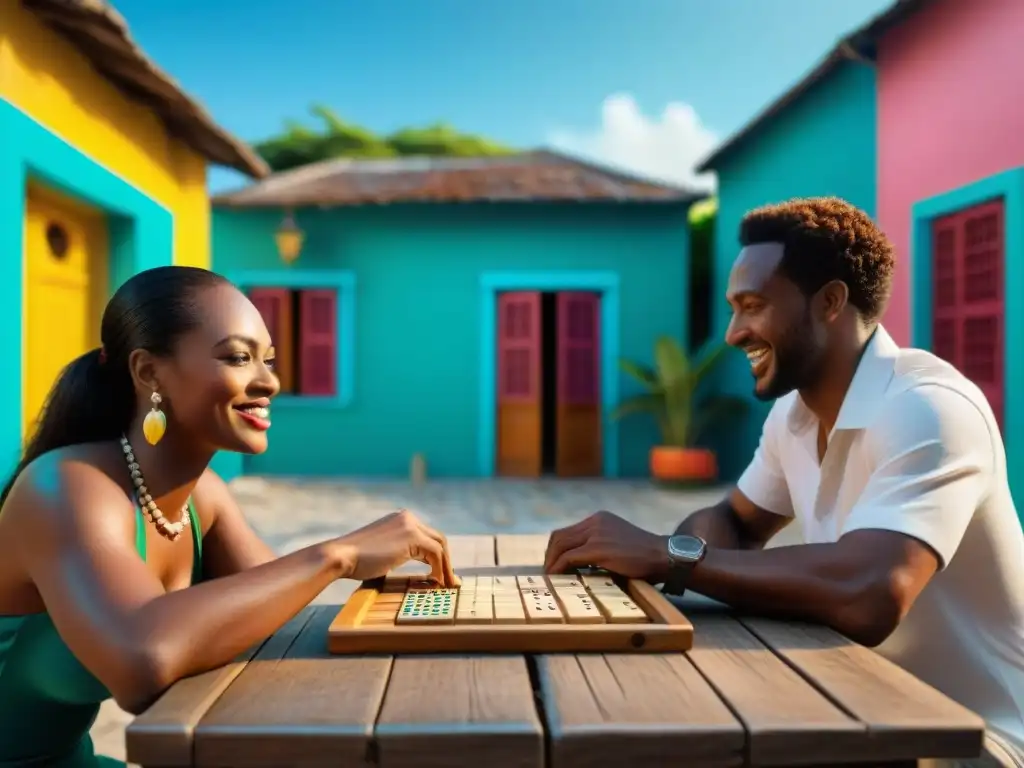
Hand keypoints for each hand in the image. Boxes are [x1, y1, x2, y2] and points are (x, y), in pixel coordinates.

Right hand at [334, 509, 458, 585]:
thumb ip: (400, 552)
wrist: (341, 556)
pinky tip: (437, 581)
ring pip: (440, 545)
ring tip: (447, 585)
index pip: (427, 536)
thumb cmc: (356, 560)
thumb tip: (417, 567)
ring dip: (446, 567)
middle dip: (445, 560)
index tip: (439, 573)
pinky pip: (436, 553)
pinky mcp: (412, 536)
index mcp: (400, 519)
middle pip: (437, 538)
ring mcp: (410, 525)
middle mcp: (407, 518)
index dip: (435, 556)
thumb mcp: (383, 551)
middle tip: (449, 580)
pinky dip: (440, 568)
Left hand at [544, 510, 669, 581]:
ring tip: (550, 576)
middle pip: (560, 536)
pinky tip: (557, 577)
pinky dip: (559, 567)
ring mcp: (596, 534)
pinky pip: (569, 557)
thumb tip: (578, 561)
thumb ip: (599, 544)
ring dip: (551, 561)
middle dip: (550, 555)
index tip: (553, 562)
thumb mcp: (617, 542)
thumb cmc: (644, 555)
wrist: (663, 555)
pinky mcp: (598, 548)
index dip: (556, 548)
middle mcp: (595, 522)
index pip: (568, 531)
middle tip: (548, 571)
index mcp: (599, 518)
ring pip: (560, 545)